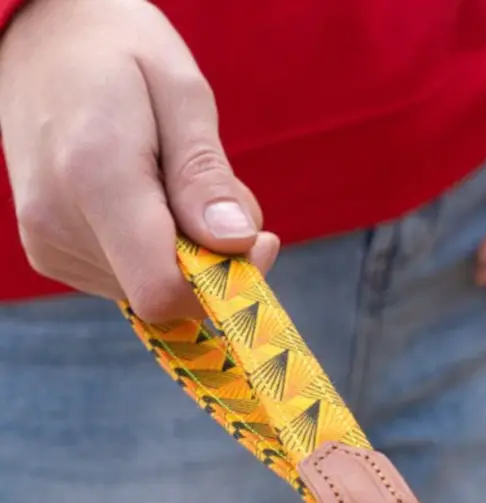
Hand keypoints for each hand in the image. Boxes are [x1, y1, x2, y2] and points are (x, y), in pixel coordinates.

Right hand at [0, 0, 278, 320]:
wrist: (40, 44)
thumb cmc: (119, 55)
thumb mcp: (180, 92)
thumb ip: (205, 175)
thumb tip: (238, 244)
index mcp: (94, 175)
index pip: (162, 289)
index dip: (224, 284)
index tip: (261, 241)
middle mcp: (59, 223)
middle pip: (164, 291)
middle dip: (212, 257)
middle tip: (218, 190)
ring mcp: (49, 244)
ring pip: (149, 288)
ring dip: (186, 250)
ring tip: (173, 180)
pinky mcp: (50, 253)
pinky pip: (127, 278)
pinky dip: (155, 250)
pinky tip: (148, 198)